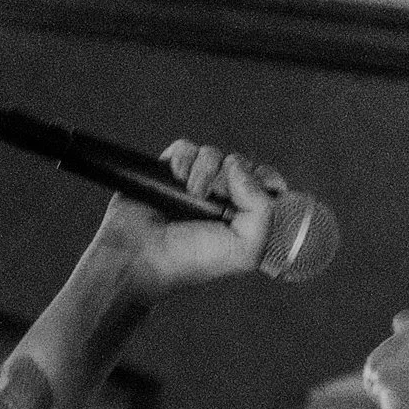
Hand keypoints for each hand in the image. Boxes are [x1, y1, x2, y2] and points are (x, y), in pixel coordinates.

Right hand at [93, 141, 290, 298]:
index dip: (264, 180)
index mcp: (244, 218)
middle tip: (217, 196)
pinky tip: (177, 178)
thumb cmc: (190, 260)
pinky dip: (183, 159)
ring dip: (205, 169)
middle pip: (243, 164)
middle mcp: (222, 200)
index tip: (252, 191)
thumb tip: (241, 168)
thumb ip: (263, 211)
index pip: (269, 184)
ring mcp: (195, 184)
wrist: (140, 256)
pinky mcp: (169, 172)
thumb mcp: (244, 249)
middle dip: (233, 175)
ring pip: (214, 154)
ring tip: (191, 192)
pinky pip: (186, 148)